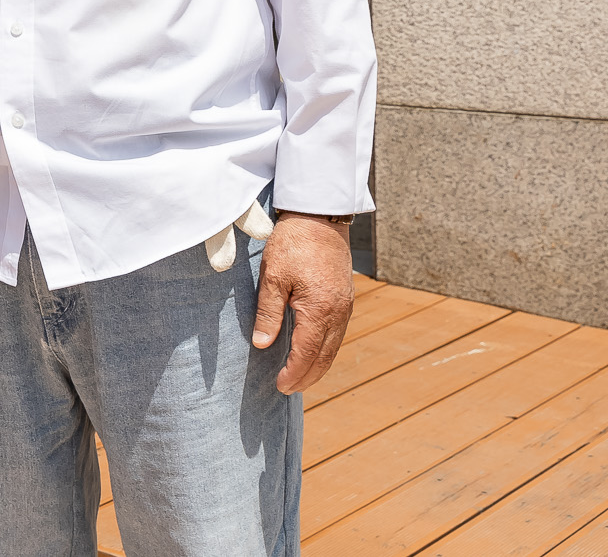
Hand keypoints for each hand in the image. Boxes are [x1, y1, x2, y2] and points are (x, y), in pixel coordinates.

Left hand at [254, 212, 355, 393]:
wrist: (320, 217)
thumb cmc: (293, 244)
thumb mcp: (272, 277)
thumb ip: (268, 313)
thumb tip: (262, 344)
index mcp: (319, 310)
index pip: (307, 353)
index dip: (294, 373)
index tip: (280, 386)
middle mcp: (338, 313)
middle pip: (325, 356)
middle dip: (308, 376)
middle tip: (289, 389)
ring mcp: (345, 306)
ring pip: (334, 347)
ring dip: (318, 365)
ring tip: (300, 377)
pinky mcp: (345, 298)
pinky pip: (337, 333)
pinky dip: (325, 348)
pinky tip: (313, 351)